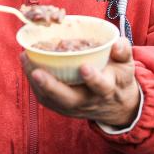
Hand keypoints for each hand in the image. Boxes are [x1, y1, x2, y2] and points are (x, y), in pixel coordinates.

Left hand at [21, 39, 140, 128]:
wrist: (116, 106)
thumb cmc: (119, 78)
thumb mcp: (127, 65)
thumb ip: (123, 52)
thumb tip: (116, 44)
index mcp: (108, 89)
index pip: (101, 86)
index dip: (93, 78)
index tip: (84, 67)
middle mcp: (89, 101)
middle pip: (69, 99)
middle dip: (52, 87)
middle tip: (37, 73)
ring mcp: (74, 107)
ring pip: (53, 100)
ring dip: (37, 83)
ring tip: (26, 61)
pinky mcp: (63, 109)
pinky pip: (46, 99)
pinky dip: (35, 85)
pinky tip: (27, 66)